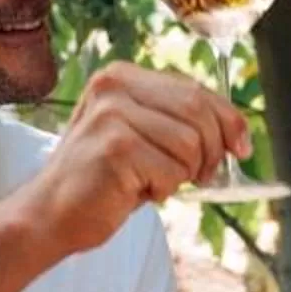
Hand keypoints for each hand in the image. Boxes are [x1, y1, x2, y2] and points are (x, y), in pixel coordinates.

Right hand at [20, 62, 248, 256]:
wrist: (48, 215)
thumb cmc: (101, 180)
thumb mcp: (140, 137)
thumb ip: (177, 122)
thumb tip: (236, 133)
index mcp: (121, 76)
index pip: (195, 89)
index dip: (229, 119)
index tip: (242, 147)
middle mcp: (114, 86)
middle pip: (199, 112)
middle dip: (211, 151)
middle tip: (198, 177)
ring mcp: (113, 115)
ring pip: (190, 144)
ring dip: (181, 174)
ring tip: (149, 182)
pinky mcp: (115, 148)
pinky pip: (171, 172)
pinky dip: (162, 191)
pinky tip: (133, 192)